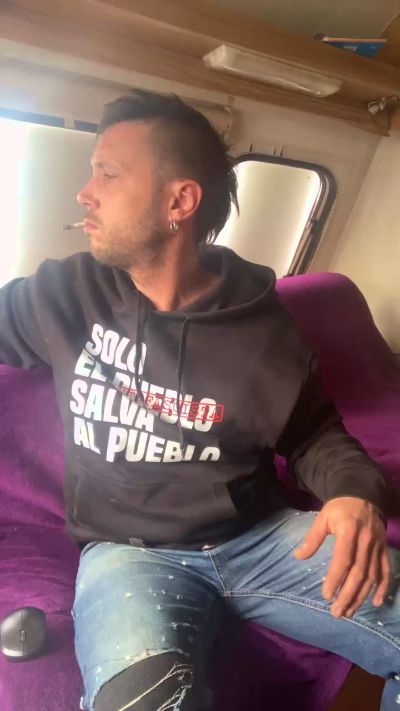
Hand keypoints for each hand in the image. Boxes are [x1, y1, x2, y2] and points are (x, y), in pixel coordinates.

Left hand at [294, 497, 390, 618]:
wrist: (363, 495)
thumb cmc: (339, 509)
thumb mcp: (323, 518)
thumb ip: (313, 538)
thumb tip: (298, 557)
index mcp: (349, 531)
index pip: (343, 559)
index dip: (336, 578)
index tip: (326, 595)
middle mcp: (366, 541)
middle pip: (358, 573)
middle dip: (348, 595)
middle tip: (337, 612)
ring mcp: (377, 547)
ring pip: (372, 576)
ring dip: (361, 596)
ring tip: (349, 612)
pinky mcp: (384, 550)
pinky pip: (386, 571)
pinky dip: (384, 588)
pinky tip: (377, 602)